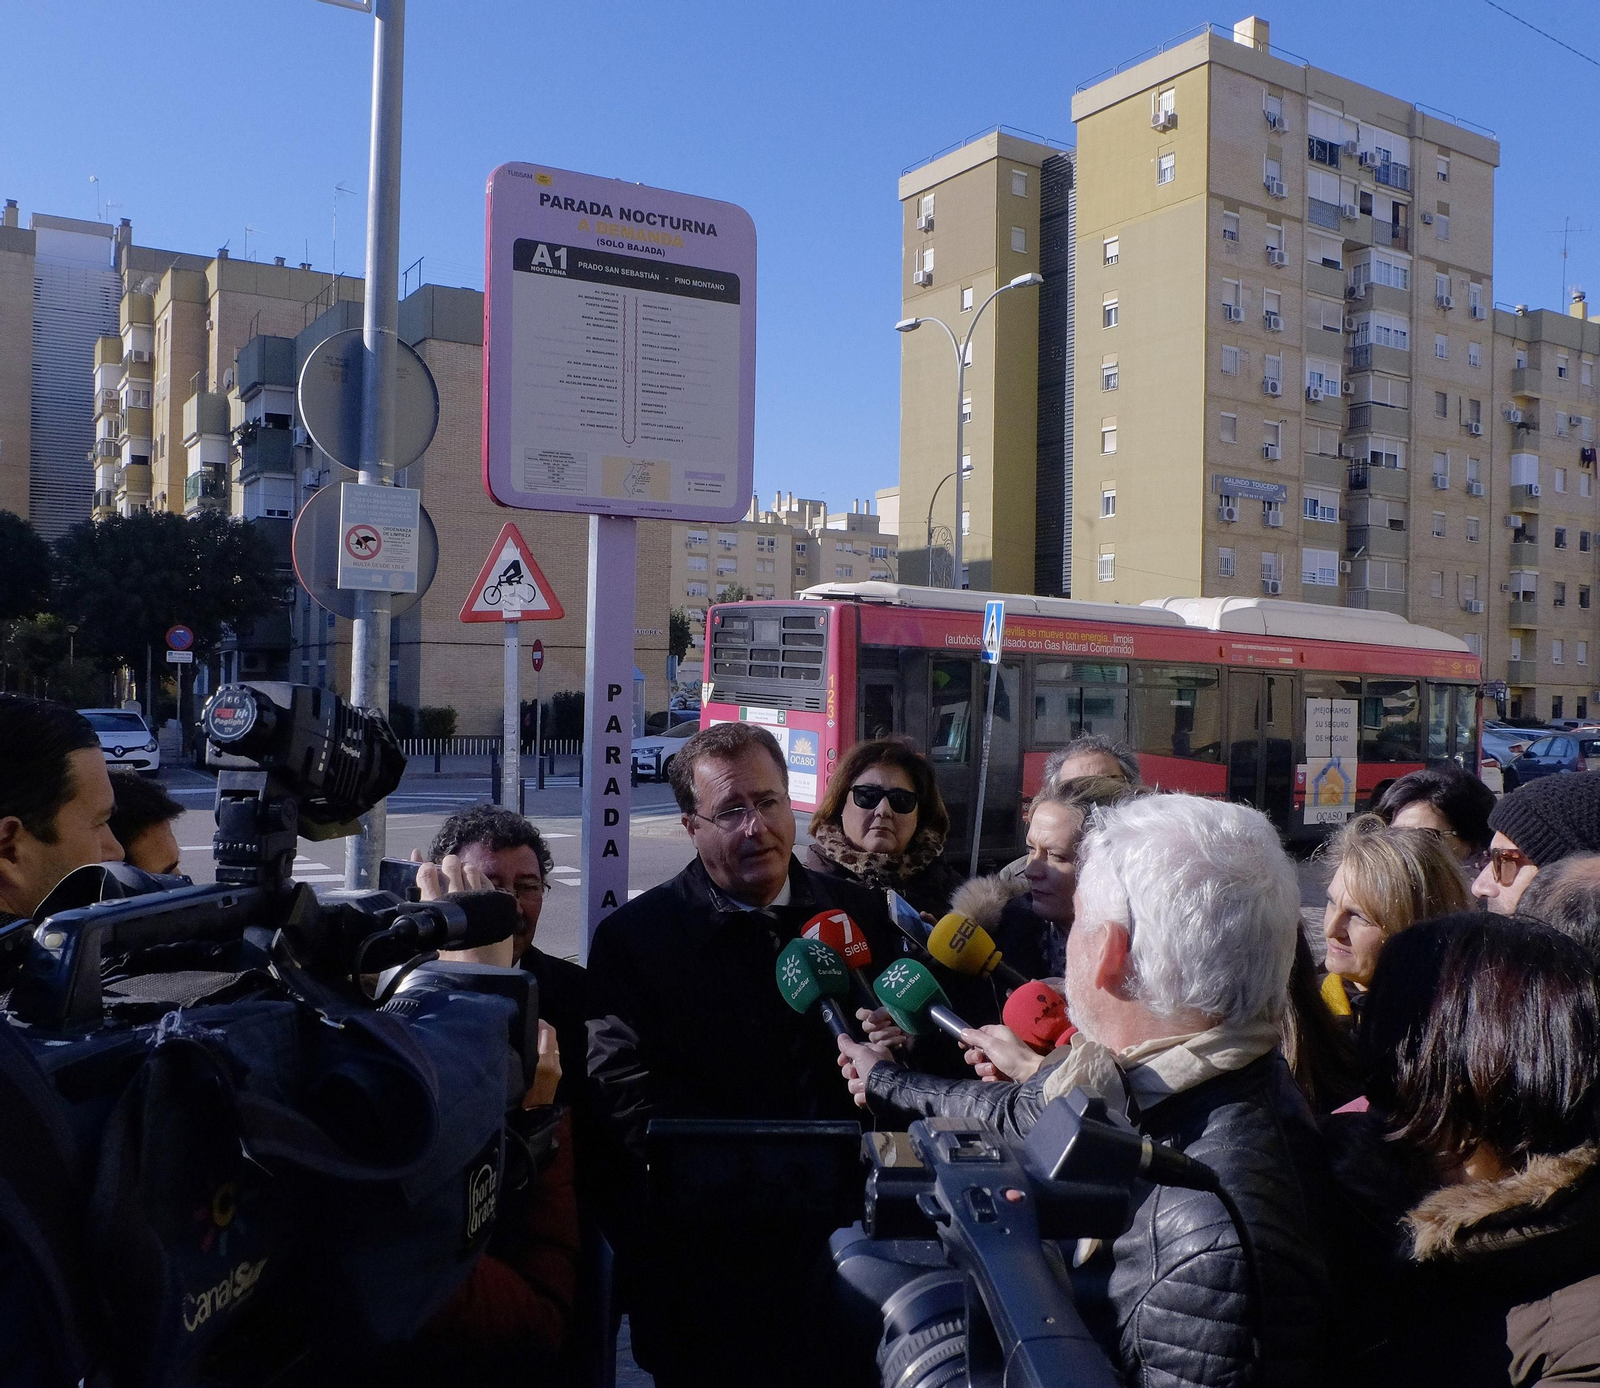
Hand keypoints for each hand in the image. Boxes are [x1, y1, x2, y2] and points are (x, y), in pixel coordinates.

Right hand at [410, 850, 515, 966]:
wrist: (481, 975)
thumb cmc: (450, 961)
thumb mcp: (428, 938)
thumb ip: (422, 912)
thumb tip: (411, 887)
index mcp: (435, 907)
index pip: (426, 874)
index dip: (425, 869)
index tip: (427, 871)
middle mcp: (458, 898)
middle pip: (450, 865)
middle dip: (448, 865)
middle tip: (447, 872)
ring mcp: (479, 898)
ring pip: (470, 869)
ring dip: (465, 870)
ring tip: (462, 880)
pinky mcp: (496, 903)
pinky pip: (488, 880)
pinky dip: (481, 879)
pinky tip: (477, 887)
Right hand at [524, 1020, 560, 1107]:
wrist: (531, 1121)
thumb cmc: (523, 1099)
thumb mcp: (519, 1076)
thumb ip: (524, 1055)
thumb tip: (525, 1036)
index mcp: (547, 1063)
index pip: (549, 1033)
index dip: (541, 1023)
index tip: (528, 1018)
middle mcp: (555, 1064)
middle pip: (552, 1038)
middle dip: (541, 1030)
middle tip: (525, 1026)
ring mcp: (556, 1070)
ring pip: (551, 1046)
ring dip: (542, 1039)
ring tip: (526, 1036)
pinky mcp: (554, 1075)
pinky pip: (550, 1055)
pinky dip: (543, 1048)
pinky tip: (530, 1050)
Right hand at [836, 1034, 893, 1108]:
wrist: (887, 1091)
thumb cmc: (876, 1068)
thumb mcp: (862, 1053)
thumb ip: (850, 1046)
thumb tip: (841, 1036)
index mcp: (874, 1054)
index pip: (854, 1052)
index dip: (845, 1057)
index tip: (841, 1061)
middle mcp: (873, 1068)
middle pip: (851, 1070)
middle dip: (850, 1073)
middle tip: (854, 1073)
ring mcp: (871, 1083)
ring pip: (853, 1084)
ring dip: (856, 1085)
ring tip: (864, 1085)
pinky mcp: (870, 1097)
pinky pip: (858, 1097)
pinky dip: (861, 1096)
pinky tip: (866, 1095)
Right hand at [856, 1006, 910, 1050]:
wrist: (921, 1029)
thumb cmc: (908, 1017)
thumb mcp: (893, 1010)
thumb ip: (880, 1013)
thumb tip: (869, 1019)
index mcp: (877, 1015)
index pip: (861, 1014)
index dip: (863, 1015)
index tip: (870, 1016)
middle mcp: (876, 1026)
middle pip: (866, 1027)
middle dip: (877, 1025)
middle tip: (889, 1022)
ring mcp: (880, 1037)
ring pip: (873, 1037)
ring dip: (886, 1033)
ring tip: (898, 1030)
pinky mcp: (886, 1047)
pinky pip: (882, 1045)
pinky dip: (892, 1040)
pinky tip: (901, 1038)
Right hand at [958, 1024, 1044, 1082]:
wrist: (1031, 1075)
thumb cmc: (1013, 1057)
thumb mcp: (992, 1044)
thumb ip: (975, 1038)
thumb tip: (962, 1031)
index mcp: (997, 1033)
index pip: (978, 1033)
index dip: (970, 1040)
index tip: (963, 1046)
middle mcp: (998, 1045)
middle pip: (976, 1050)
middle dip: (976, 1057)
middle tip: (980, 1059)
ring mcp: (1000, 1060)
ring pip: (981, 1065)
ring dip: (984, 1069)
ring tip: (994, 1071)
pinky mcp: (1002, 1073)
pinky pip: (988, 1075)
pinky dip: (991, 1078)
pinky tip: (996, 1079)